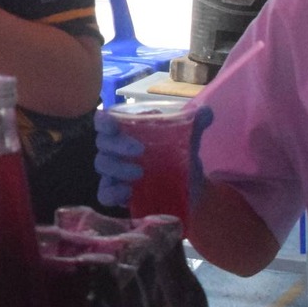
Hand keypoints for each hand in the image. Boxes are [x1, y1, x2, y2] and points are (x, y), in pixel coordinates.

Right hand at [94, 102, 213, 206]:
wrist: (190, 188)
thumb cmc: (180, 157)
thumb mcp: (189, 139)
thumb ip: (196, 124)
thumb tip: (205, 112)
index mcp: (128, 130)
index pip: (105, 120)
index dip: (104, 121)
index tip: (112, 124)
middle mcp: (116, 148)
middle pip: (102, 142)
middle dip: (118, 145)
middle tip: (140, 150)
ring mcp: (114, 172)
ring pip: (102, 165)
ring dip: (117, 168)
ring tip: (140, 174)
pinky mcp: (117, 194)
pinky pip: (104, 194)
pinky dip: (112, 193)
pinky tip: (127, 193)